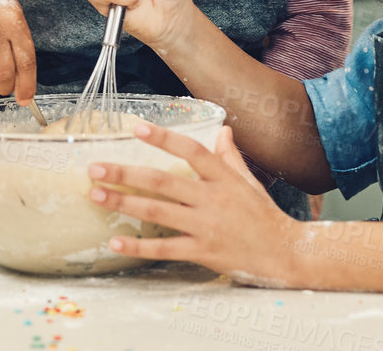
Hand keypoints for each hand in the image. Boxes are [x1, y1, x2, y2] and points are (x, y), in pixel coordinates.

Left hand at [88, 123, 298, 284]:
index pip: (192, 151)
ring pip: (158, 211)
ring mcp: (208, 226)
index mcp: (224, 178)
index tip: (137, 128)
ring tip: (95, 195)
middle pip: (163, 181)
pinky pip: (166, 248)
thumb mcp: (250, 183)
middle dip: (125, 173)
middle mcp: (213, 199)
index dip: (164, 139)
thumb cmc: (266, 217)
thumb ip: (230, 157)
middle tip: (94, 167)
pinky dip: (139, 246)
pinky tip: (116, 241)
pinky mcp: (204, 252)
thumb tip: (223, 129)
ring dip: (124, 202)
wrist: (289, 255)